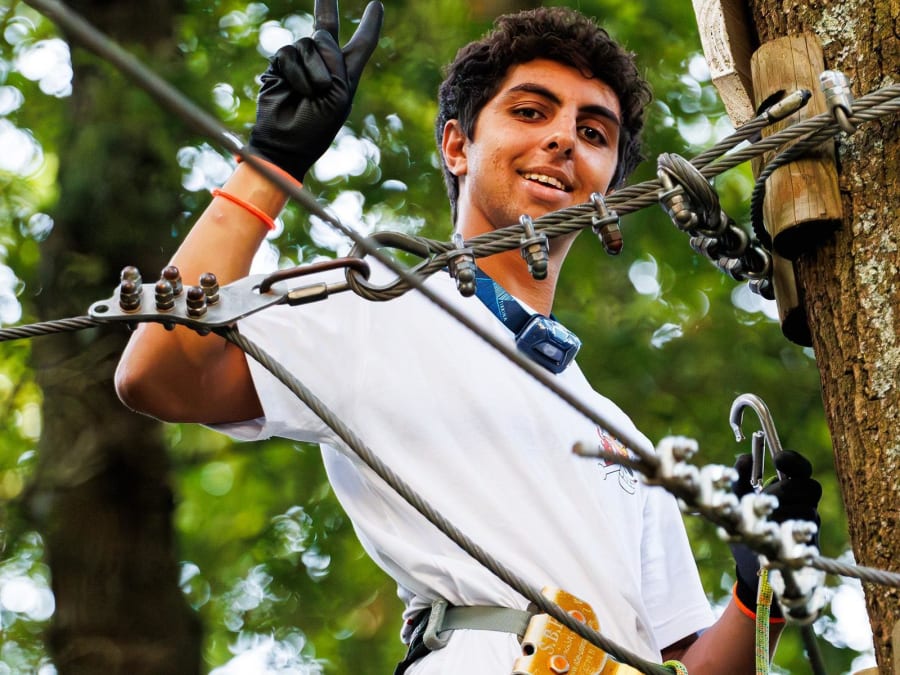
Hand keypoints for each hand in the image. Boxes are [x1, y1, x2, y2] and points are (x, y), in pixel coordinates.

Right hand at [249, 0, 383, 180]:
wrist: (286, 143)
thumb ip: (334, 61)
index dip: (369, 25)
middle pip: (327, 30)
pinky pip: (289, 53)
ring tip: (311, 94)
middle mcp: (324, 64)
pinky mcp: (279, 65)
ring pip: (310, 43)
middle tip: (322, 68)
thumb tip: (318, 36)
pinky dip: (296, 73)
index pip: (361, 44)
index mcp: (345, 75)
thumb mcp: (339, 94)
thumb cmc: (317, 127)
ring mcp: (300, 63)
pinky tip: (295, 91)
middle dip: (325, 11)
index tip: (376, 4)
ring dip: (313, 70)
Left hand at [730, 450, 821, 616]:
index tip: (777, 459)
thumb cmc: (747, 525)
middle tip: (766, 496)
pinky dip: (789, 531)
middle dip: (786, 489)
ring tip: (766, 518)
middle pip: (810, 487)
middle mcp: (804, 505)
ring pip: (808, 510)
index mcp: (789, 489)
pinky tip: (773, 532)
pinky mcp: (810, 546)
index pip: (801, 468)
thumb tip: (745, 458)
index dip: (794, 461)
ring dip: (785, 511)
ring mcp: (808, 526)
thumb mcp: (738, 499)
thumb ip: (740, 477)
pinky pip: (807, 534)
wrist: (750, 564)